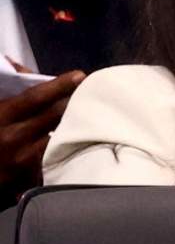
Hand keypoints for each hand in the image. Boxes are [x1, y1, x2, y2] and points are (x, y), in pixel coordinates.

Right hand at [0, 70, 84, 186]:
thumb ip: (8, 90)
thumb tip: (18, 67)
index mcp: (1, 114)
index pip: (34, 97)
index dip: (58, 85)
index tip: (80, 76)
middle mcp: (12, 136)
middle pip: (53, 115)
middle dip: (75, 102)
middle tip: (95, 91)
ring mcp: (22, 158)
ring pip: (59, 136)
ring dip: (76, 124)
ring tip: (94, 112)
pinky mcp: (29, 176)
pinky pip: (55, 157)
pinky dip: (69, 146)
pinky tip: (85, 139)